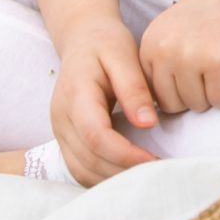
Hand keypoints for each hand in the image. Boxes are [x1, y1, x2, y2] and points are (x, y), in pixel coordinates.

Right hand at [49, 16, 163, 187]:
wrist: (82, 39)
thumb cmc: (105, 43)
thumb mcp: (123, 55)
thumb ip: (134, 89)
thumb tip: (148, 124)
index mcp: (75, 95)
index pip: (96, 136)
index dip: (125, 154)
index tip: (155, 161)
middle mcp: (61, 117)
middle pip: (88, 159)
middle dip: (124, 172)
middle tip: (159, 173)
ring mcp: (59, 130)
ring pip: (82, 170)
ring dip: (113, 180)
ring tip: (147, 176)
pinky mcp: (65, 138)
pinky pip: (80, 168)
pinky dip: (103, 178)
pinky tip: (128, 173)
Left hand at [136, 0, 219, 115]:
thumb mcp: (178, 28)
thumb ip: (164, 58)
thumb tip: (156, 108)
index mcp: (151, 41)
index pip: (155, 93)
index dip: (180, 86)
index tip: (198, 62)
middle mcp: (165, 49)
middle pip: (174, 105)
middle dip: (197, 93)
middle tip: (214, 63)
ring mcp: (191, 56)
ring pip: (199, 106)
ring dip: (217, 90)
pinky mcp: (219, 64)